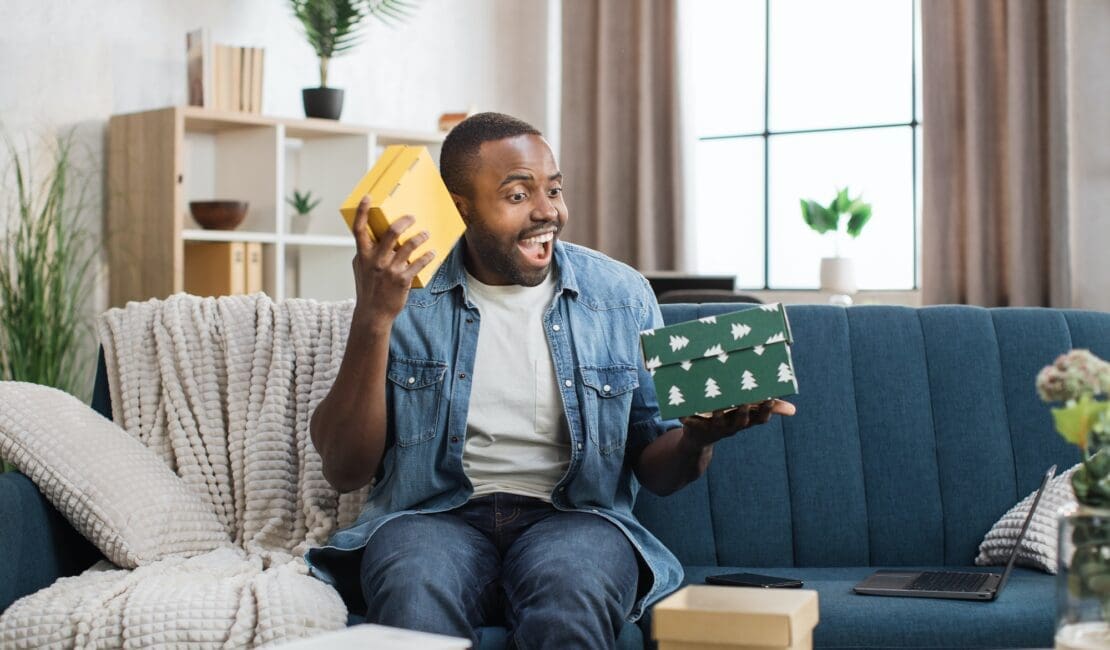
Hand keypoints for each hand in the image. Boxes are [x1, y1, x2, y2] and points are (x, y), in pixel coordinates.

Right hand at [350, 195, 434, 326]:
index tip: (368, 197)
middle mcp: (376, 260)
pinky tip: (432, 252)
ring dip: (421, 237)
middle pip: (391, 232)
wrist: (373, 314)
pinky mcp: (403, 280)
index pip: (359, 229)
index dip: (362, 211)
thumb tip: (371, 237)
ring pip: (409, 245)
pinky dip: (428, 256)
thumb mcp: (360, 268)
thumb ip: (365, 252)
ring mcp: (390, 270)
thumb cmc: (367, 289)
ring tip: (426, 234)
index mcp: (363, 255)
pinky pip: (419, 263)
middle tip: (412, 217)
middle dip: (405, 221)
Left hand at [678, 399, 796, 448]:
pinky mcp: (695, 427)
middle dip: (742, 411)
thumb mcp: (746, 413)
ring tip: (717, 404)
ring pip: (717, 421)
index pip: (760, 419)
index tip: (770, 397)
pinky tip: (682, 412)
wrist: (698, 438)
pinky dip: (686, 418)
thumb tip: (794, 410)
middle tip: (744, 400)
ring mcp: (713, 428)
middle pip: (740, 420)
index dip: (766, 410)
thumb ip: (768, 408)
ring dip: (718, 413)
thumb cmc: (726, 418)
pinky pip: (691, 422)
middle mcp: (731, 426)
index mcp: (744, 421)